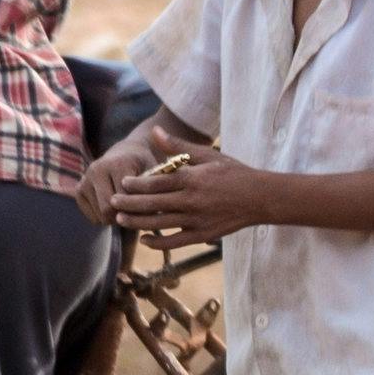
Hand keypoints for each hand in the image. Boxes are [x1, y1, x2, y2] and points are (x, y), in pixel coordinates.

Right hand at [74, 126, 170, 225]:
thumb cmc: (145, 165)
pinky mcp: (78, 189)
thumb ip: (154, 191)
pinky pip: (91, 216)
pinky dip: (104, 218)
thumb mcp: (155, 173)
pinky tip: (113, 208)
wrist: (126, 152)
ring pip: (100, 216)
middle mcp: (97, 169)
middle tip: (136, 216)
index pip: (125, 199)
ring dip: (114, 219)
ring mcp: (85, 179)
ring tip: (126, 210)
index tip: (148, 212)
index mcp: (118, 164)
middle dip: (124, 217)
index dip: (138, 210)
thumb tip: (155, 217)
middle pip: (108, 210)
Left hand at [109, 145, 279, 241]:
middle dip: (130, 203)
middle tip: (113, 201)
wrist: (260, 198)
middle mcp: (192, 201)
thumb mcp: (207, 155)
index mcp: (192, 179)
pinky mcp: (202, 235)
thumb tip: (155, 131)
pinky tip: (144, 239)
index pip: (157, 182)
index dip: (137, 183)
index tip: (123, 182)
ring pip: (160, 224)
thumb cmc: (234, 173)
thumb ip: (178, 146)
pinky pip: (175, 242)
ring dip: (137, 222)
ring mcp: (196, 220)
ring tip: (120, 220)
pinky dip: (158, 243)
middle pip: (153, 203)